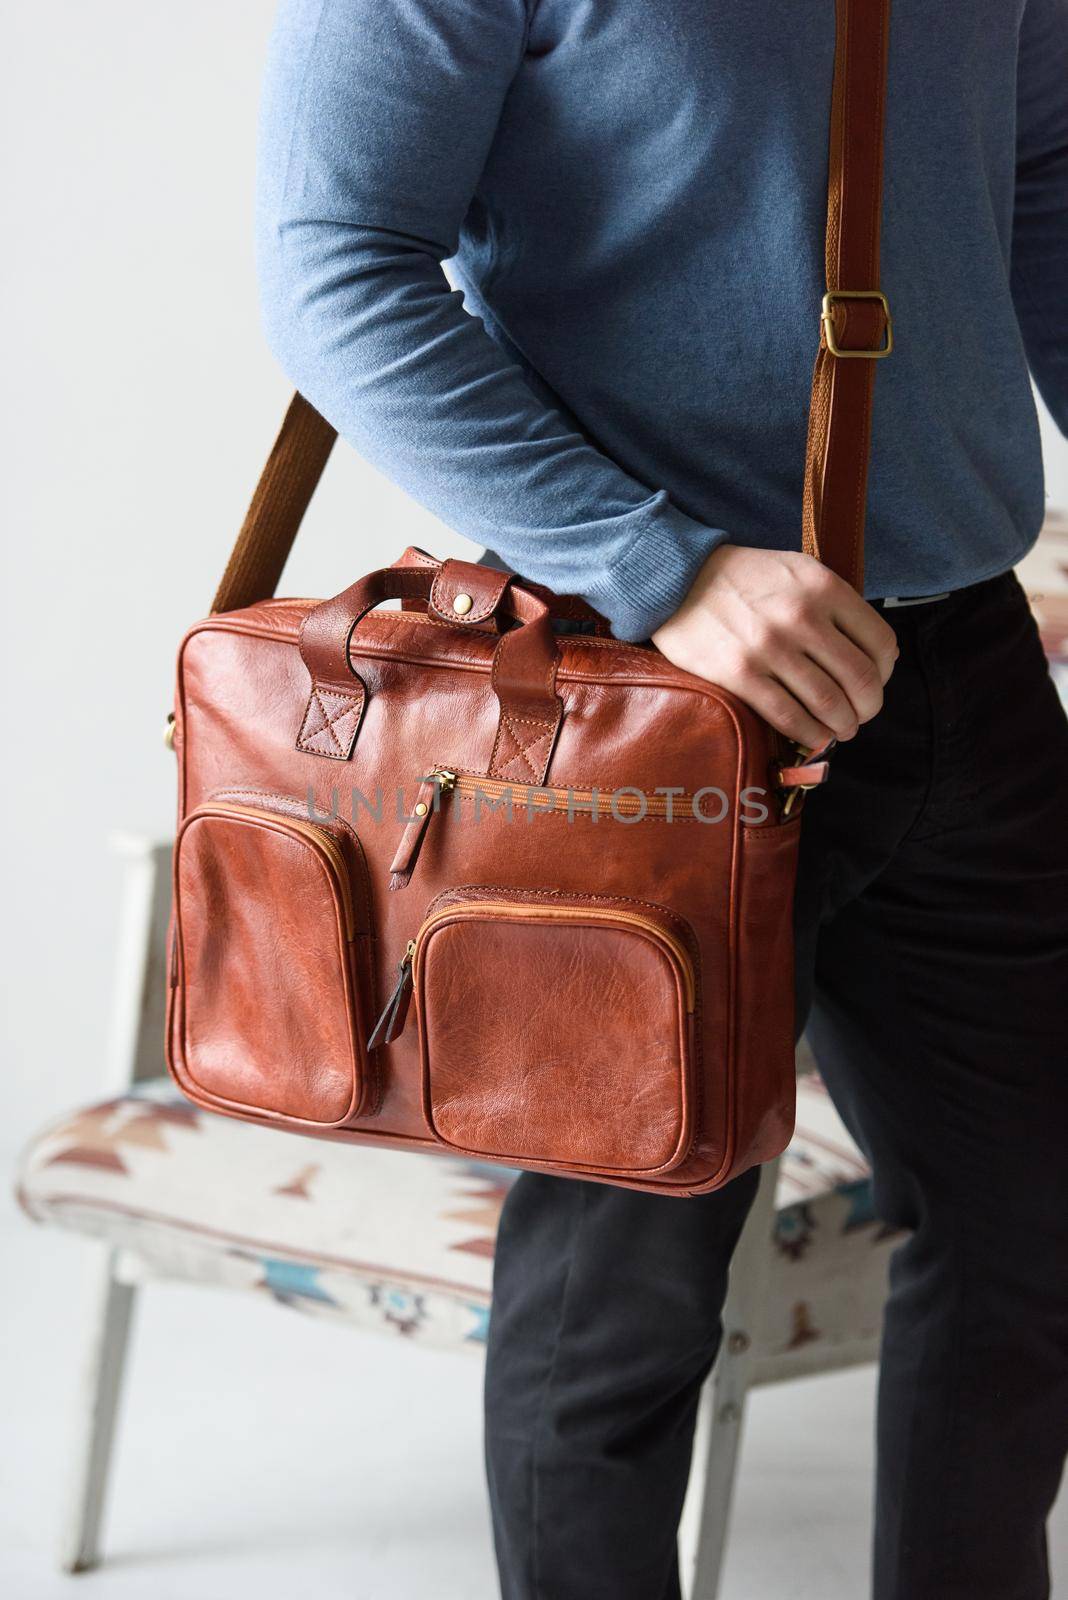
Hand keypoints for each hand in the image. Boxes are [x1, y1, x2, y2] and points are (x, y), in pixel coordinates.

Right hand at [651, 544, 898, 748]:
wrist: (678, 580)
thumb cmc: (743, 579)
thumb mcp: (797, 571)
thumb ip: (833, 603)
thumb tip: (871, 654)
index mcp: (824, 587)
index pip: (880, 642)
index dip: (886, 672)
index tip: (877, 682)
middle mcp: (802, 616)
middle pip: (861, 679)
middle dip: (869, 707)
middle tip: (861, 715)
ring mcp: (770, 647)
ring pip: (829, 704)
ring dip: (843, 726)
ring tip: (840, 730)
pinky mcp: (740, 674)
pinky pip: (789, 717)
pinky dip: (810, 734)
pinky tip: (814, 737)